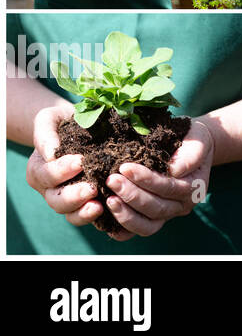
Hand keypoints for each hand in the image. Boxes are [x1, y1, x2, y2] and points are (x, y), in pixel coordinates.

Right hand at [25, 104, 101, 227]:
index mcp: (39, 170)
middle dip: (73, 197)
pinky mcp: (88, 202)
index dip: (62, 171)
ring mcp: (69, 198)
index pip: (47, 175)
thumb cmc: (63, 121)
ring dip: (84, 212)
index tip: (80, 161)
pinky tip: (109, 209)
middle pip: (57, 200)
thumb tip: (51, 153)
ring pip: (71, 214)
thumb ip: (45, 134)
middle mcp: (51, 189)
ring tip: (98, 206)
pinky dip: (96, 216)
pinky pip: (88, 215)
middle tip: (91, 189)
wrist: (82, 126)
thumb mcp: (49, 119)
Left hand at [103, 119, 213, 239]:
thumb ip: (191, 154)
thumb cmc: (191, 140)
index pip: (168, 187)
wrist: (191, 148)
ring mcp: (169, 215)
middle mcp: (183, 205)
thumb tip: (175, 170)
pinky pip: (139, 230)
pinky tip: (108, 218)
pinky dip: (124, 229)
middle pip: (156, 208)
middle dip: (131, 195)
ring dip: (126, 213)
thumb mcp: (198, 139)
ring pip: (147, 225)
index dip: (146, 180)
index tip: (125, 167)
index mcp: (194, 187)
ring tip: (108, 199)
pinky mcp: (155, 220)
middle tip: (111, 180)